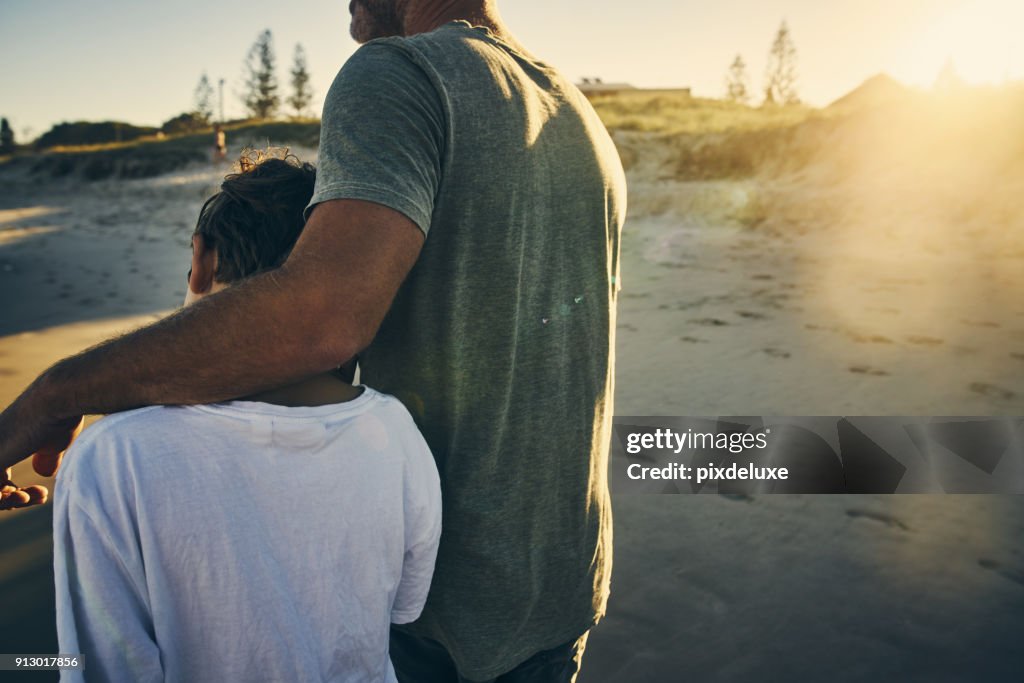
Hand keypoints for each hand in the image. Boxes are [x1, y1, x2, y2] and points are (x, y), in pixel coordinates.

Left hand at [0, 386, 83, 509]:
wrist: (57, 400)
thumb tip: (44, 472)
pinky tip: (24, 495)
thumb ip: (45, 458)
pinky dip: (4, 500)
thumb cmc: (61, 417)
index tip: (43, 493)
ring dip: (9, 502)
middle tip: (40, 496)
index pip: (0, 476)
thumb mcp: (53, 444)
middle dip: (14, 499)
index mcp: (3, 442)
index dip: (16, 492)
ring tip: (31, 496)